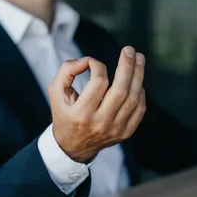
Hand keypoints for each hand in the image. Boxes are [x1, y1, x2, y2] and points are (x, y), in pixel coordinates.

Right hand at [48, 46, 146, 162]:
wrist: (73, 146)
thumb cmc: (65, 113)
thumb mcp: (56, 92)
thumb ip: (67, 70)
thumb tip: (88, 61)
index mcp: (81, 114)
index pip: (98, 83)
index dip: (98, 66)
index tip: (92, 62)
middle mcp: (99, 123)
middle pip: (121, 90)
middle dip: (127, 66)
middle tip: (129, 50)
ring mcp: (115, 130)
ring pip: (133, 99)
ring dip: (138, 75)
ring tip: (139, 58)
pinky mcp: (125, 133)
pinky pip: (139, 110)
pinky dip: (140, 93)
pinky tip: (137, 80)